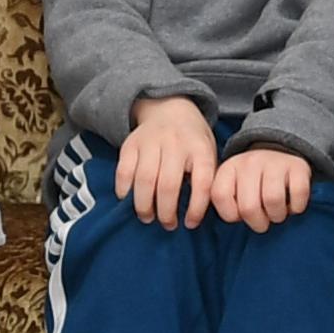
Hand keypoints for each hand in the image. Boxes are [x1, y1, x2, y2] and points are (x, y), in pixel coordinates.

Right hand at [117, 95, 217, 228]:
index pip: (201, 183)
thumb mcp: (209, 153)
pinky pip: (124, 170)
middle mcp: (175, 143)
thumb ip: (207, 179)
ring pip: (144, 180)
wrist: (170, 108)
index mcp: (200, 148)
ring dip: (144, 205)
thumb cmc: (192, 140)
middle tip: (167, 225)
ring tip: (147, 217)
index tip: (190, 224)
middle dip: (166, 212)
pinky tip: (129, 200)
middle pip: (168, 185)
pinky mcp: (131, 143)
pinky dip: (124, 190)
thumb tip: (197, 214)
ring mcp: (151, 141)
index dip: (196, 209)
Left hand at [208, 146, 310, 232]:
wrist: (281, 149)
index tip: (240, 214)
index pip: (220, 197)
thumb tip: (215, 223)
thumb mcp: (233, 185)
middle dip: (258, 223)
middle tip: (264, 220)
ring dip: (278, 216)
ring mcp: (274, 162)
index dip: (231, 215)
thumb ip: (224, 201)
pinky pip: (298, 195)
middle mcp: (249, 162)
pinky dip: (297, 207)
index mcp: (229, 168)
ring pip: (273, 201)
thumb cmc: (253, 180)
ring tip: (277, 212)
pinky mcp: (297, 166)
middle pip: (248, 207)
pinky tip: (293, 204)